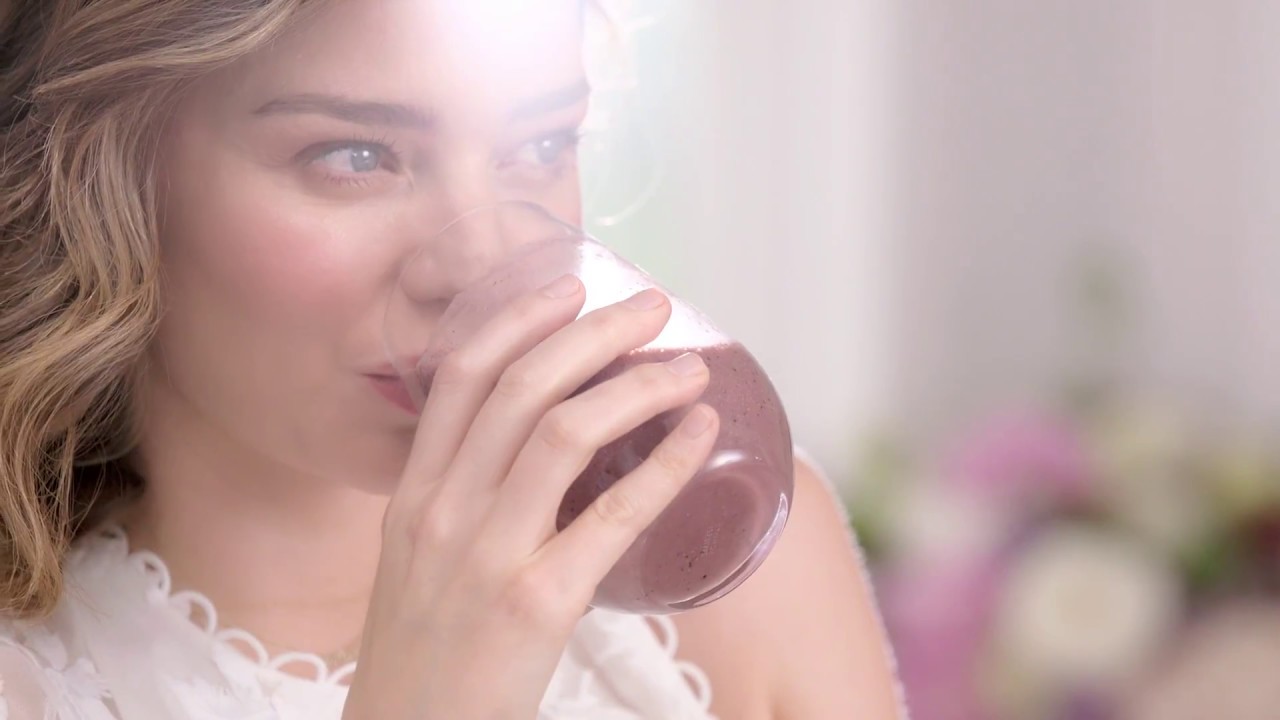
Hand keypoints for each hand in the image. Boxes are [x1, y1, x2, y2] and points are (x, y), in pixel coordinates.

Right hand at [342, 276, 718, 719]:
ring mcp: (487, 557)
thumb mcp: (415, 564)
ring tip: (689, 370)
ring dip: (638, 386)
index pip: (460, 378)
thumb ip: (459, 504)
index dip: (518, 319)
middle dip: (595, 333)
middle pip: (521, 386)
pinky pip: (613, 514)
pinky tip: (701, 437)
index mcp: (412, 497)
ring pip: (565, 432)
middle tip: (651, 307)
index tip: (568, 288)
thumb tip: (531, 456)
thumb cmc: (423, 657)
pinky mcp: (537, 605)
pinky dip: (667, 464)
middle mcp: (443, 512)